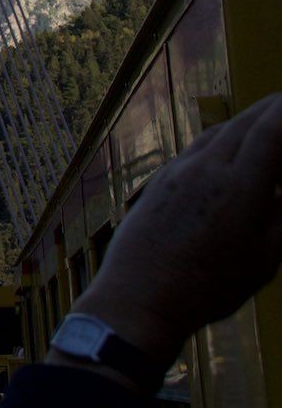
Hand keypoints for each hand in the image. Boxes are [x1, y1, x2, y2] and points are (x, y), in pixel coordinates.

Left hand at [62, 92, 281, 370]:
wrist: (138, 296)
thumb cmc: (207, 287)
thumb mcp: (264, 259)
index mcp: (238, 186)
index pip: (271, 130)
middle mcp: (205, 169)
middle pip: (244, 123)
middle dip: (273, 111)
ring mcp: (177, 172)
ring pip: (217, 132)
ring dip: (244, 122)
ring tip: (266, 123)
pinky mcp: (159, 181)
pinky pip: (196, 147)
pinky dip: (219, 138)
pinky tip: (227, 147)